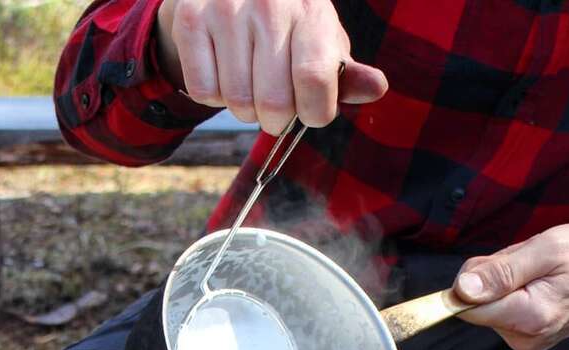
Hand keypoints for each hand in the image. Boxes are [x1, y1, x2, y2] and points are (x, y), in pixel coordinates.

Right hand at [156, 0, 387, 133]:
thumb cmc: (288, 29)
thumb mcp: (322, 45)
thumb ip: (346, 74)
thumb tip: (377, 88)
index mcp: (310, 10)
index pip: (315, 83)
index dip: (314, 113)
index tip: (311, 110)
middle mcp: (269, 4)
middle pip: (273, 104)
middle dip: (276, 119)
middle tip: (275, 104)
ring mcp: (227, 9)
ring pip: (237, 103)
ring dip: (244, 109)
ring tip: (248, 82)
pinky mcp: (192, 19)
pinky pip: (204, 91)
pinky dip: (214, 96)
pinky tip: (222, 71)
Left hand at [452, 224, 568, 349]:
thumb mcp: (546, 249)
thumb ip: (501, 271)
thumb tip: (461, 289)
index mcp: (529, 317)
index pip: (467, 308)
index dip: (469, 282)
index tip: (490, 265)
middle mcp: (525, 338)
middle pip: (476, 306)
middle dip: (492, 277)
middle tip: (527, 263)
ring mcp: (526, 341)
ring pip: (489, 306)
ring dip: (505, 283)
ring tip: (538, 273)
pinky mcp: (528, 338)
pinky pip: (502, 311)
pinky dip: (514, 292)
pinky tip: (538, 284)